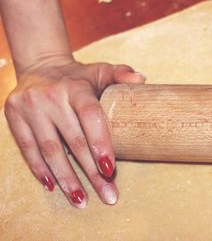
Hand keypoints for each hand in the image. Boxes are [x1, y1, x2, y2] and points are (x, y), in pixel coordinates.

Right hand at [5, 58, 144, 207]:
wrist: (40, 65)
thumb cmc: (79, 76)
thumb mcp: (101, 70)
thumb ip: (121, 74)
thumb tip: (142, 80)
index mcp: (76, 87)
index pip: (90, 116)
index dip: (100, 143)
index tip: (110, 169)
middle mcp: (52, 97)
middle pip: (73, 141)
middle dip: (91, 172)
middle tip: (107, 195)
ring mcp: (30, 107)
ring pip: (50, 149)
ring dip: (66, 178)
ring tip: (81, 200)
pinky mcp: (14, 115)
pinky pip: (28, 148)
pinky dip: (40, 169)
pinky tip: (53, 186)